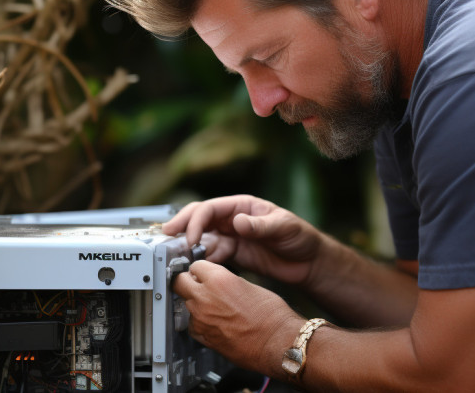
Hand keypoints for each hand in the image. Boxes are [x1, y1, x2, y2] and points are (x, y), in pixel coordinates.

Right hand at [162, 195, 323, 286]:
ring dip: (189, 247)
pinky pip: (211, 255)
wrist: (308, 263)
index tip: (191, 239)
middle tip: (165, 239)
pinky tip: (196, 268)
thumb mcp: (284, 227)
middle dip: (181, 227)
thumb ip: (260, 226)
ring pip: (202, 238)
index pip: (210, 208)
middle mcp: (233, 219)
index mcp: (242, 206)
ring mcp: (231, 237)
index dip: (196, 221)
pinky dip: (202, 261)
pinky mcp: (233, 255)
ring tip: (177, 258)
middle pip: (199, 219)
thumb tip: (238, 222)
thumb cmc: (300, 238)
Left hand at [173, 260, 302, 372]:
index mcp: (219, 279)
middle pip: (179, 282)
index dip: (200, 269)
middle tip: (195, 284)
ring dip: (195, 303)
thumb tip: (218, 281)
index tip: (202, 272)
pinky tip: (214, 322)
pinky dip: (199, 322)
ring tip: (213, 307)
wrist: (278, 342)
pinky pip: (192, 324)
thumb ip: (228, 281)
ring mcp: (201, 318)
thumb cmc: (272, 316)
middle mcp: (205, 297)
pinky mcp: (203, 336)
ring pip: (186, 304)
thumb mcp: (250, 285)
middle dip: (187, 281)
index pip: (195, 265)